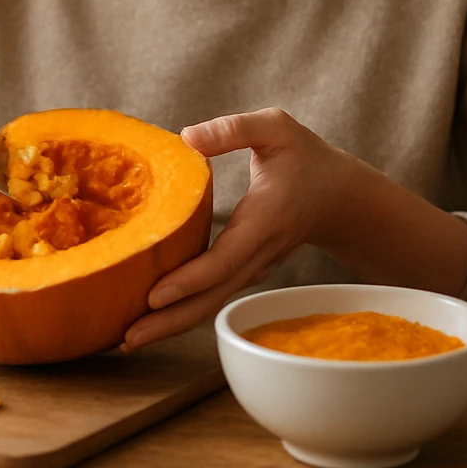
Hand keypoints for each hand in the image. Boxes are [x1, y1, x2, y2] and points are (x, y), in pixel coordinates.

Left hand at [122, 108, 356, 349]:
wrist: (340, 197)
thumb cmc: (304, 157)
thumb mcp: (275, 127)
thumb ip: (234, 129)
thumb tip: (186, 137)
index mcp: (263, 220)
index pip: (225, 258)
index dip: (191, 279)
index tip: (155, 296)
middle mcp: (258, 253)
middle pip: (213, 296)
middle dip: (170, 321)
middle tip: (126, 339)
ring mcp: (253, 267)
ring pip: (211, 303)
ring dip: (171, 324)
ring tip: (127, 340)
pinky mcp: (245, 271)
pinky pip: (213, 296)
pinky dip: (183, 311)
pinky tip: (151, 320)